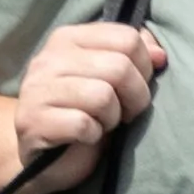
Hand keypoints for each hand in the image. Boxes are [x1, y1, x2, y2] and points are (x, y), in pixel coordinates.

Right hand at [5, 22, 170, 193]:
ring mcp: (37, 89)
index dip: (144, 68)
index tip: (133, 88)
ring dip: (112, 118)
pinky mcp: (33, 122)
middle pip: (120, 67)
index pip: (127, 37)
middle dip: (134, 98)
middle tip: (123, 114)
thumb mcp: (109, 80)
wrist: (40, 156)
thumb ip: (133, 58)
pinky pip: (83, 124)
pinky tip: (85, 136)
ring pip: (103, 96)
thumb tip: (159, 54)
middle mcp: (49, 58)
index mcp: (69, 38)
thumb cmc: (80, 113)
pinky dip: (93, 135)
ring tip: (102, 123)